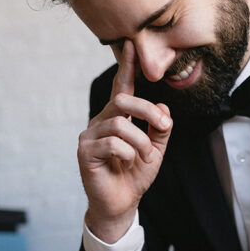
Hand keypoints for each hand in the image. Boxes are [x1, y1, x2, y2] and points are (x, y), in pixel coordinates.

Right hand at [77, 41, 172, 241]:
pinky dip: (128, 153)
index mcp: (116, 118)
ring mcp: (90, 136)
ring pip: (119, 123)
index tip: (131, 46)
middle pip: (122, 101)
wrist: (121, 204)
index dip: (126, 68)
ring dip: (141, 141)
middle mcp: (100, 122)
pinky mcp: (85, 151)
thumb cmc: (134, 176)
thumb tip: (164, 106)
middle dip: (147, 111)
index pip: (122, 88)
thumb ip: (160, 128)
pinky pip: (112, 142)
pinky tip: (128, 163)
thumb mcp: (156, 150)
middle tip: (163, 125)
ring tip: (145, 157)